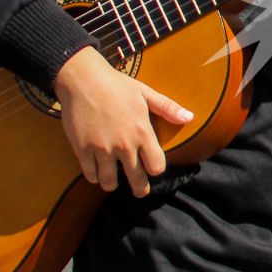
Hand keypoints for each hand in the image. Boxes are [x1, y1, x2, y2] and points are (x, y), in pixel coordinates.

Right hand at [54, 47, 193, 196]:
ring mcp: (102, 149)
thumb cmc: (116, 85)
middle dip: (140, 188)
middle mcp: (124, 145)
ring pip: (110, 182)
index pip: (156, 167)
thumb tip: (189, 117)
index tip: (152, 168)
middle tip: (140, 191)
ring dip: (113, 184)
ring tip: (114, 182)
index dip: (155, 169)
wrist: (82, 79)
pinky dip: (94, 177)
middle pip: (137, 181)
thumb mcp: (145, 93)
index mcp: (142, 132)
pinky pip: (90, 174)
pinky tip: (97, 173)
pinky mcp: (82, 149)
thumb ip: (167, 108)